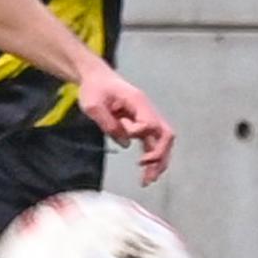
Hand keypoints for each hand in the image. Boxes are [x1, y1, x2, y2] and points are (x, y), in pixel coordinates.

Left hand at [77, 61, 174, 184]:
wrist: (95, 78)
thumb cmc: (94, 88)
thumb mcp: (93, 105)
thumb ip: (108, 123)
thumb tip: (125, 142)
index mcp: (138, 101)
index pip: (149, 123)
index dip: (139, 132)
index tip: (124, 131)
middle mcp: (146, 110)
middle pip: (164, 134)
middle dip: (159, 155)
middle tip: (148, 173)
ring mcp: (145, 118)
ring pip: (161, 142)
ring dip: (158, 161)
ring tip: (149, 180)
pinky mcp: (140, 125)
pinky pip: (151, 143)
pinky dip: (151, 158)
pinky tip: (146, 173)